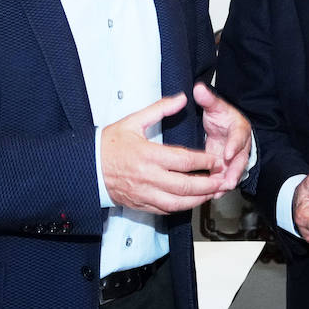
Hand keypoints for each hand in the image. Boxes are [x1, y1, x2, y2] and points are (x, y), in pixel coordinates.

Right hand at [99, 93, 228, 214]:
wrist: (87, 167)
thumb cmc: (109, 144)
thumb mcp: (133, 121)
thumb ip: (160, 109)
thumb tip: (182, 98)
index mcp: (148, 155)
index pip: (184, 161)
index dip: (204, 162)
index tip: (215, 161)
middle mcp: (148, 177)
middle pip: (185, 186)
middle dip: (207, 185)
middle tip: (221, 181)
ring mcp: (144, 193)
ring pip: (178, 203)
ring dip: (198, 200)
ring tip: (211, 194)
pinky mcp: (141, 204)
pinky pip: (165, 210)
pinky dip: (181, 208)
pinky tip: (191, 202)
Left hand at [193, 83, 251, 190]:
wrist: (225, 127)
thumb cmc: (222, 117)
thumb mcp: (215, 106)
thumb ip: (208, 99)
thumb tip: (199, 89)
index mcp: (239, 129)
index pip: (238, 136)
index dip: (234, 145)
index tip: (227, 153)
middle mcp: (240, 145)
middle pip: (240, 160)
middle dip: (234, 171)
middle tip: (228, 181)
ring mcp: (234, 158)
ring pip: (233, 172)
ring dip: (226, 182)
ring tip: (219, 192)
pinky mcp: (227, 168)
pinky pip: (224, 178)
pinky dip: (219, 187)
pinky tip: (212, 195)